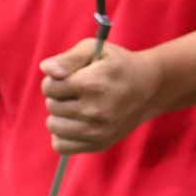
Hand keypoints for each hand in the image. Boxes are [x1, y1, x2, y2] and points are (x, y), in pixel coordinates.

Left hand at [40, 39, 162, 153]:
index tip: (68, 77)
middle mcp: (94, 111)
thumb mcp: (95, 50)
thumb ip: (68, 58)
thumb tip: (46, 70)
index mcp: (92, 84)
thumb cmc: (117, 65)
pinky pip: (62, 146)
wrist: (149, 89)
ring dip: (59, 115)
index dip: (54, 79)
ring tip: (75, 106)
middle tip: (76, 91)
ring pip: (54, 126)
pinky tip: (74, 123)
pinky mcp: (100, 144)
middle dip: (58, 96)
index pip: (49, 87)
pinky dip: (62, 135)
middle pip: (51, 106)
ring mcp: (98, 131)